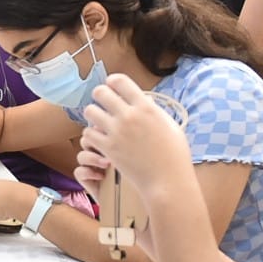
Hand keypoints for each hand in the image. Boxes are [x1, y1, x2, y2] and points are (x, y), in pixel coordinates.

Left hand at [78, 74, 196, 204]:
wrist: (167, 180)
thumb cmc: (174, 155)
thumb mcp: (169, 125)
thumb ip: (153, 110)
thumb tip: (142, 100)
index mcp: (146, 107)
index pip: (120, 81)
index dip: (113, 82)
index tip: (112, 87)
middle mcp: (129, 116)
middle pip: (100, 92)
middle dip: (100, 96)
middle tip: (103, 104)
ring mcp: (117, 132)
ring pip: (90, 112)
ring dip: (93, 115)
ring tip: (100, 121)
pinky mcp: (108, 148)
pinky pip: (88, 134)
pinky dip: (91, 135)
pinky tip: (98, 139)